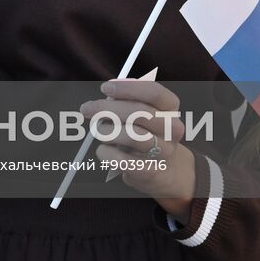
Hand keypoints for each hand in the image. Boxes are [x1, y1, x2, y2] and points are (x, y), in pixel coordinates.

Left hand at [81, 77, 195, 220]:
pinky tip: (102, 150)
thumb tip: (107, 97)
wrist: (165, 170)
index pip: (154, 93)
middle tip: (88, 109)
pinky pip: (127, 161)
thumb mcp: (142, 114)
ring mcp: (165, 152)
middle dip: (108, 109)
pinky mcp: (152, 172)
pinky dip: (108, 154)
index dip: (128, 88)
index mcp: (170, 109)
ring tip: (97, 131)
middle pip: (140, 113)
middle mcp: (172, 129)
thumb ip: (126, 102)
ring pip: (134, 136)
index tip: (105, 88)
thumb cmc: (146, 134)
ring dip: (108, 131)